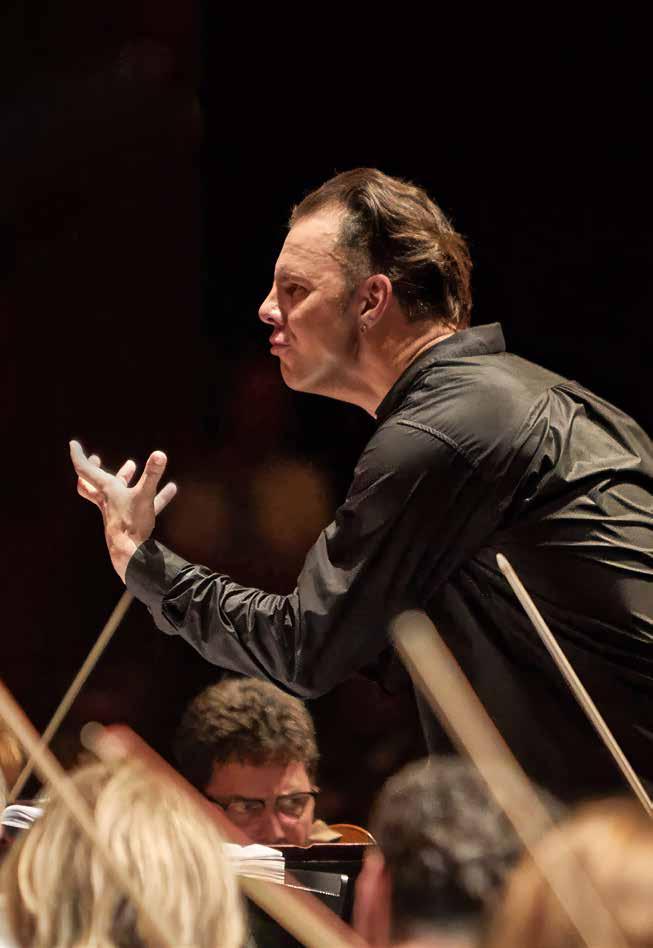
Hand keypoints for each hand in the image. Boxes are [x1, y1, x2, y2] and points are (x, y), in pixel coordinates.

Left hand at [70, 440, 176, 581]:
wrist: (131, 554)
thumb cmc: (131, 524)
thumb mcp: (143, 495)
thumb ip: (152, 475)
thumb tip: (159, 454)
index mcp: (107, 490)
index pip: (85, 471)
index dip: (79, 456)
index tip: (73, 444)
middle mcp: (109, 500)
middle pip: (92, 485)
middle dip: (94, 470)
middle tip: (96, 459)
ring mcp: (118, 511)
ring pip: (116, 492)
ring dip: (123, 479)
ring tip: (133, 466)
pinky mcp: (132, 521)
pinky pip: (143, 504)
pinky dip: (155, 495)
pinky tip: (171, 490)